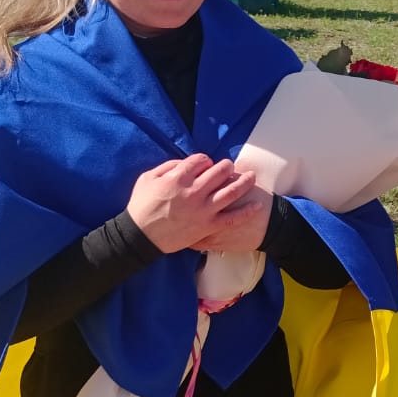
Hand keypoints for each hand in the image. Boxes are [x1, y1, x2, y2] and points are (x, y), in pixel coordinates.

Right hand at [126, 154, 259, 253]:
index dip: (205, 160)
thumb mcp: (147, 178)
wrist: (140, 237)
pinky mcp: (208, 226)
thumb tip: (185, 163)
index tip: (205, 164)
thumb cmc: (141, 206)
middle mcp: (194, 191)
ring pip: (231, 192)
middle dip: (227, 166)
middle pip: (219, 172)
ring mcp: (203, 210)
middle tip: (229, 167)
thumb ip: (168, 167)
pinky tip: (257, 206)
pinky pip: (232, 218)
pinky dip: (246, 212)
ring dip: (244, 182)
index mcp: (179, 178)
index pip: (200, 160)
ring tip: (252, 176)